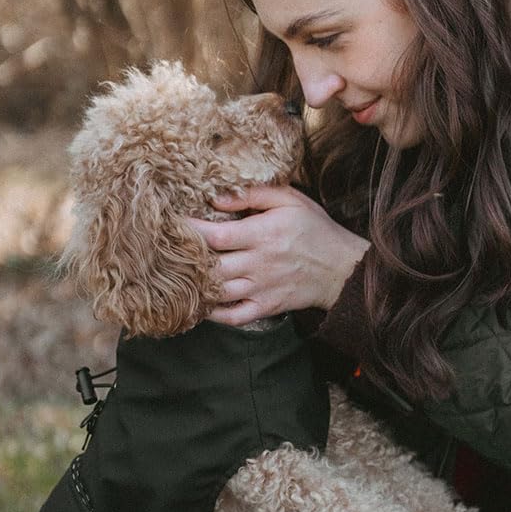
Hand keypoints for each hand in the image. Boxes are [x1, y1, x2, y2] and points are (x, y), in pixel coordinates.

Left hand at [187, 185, 368, 326]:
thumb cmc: (314, 229)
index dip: (190, 231)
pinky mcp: (266, 307)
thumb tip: (217, 198)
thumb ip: (254, 194)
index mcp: (263, 235)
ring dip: (196, 286)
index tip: (172, 225)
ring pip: (219, 293)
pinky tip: (202, 303)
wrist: (341, 268)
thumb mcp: (291, 200)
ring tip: (181, 276)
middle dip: (187, 260)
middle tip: (169, 253)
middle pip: (211, 267)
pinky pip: (234, 317)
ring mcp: (262, 288)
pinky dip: (213, 314)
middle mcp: (259, 264)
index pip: (216, 235)